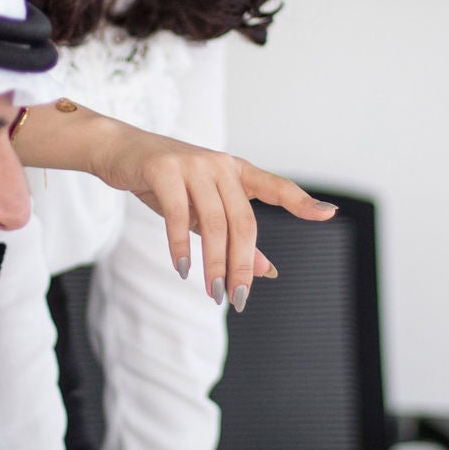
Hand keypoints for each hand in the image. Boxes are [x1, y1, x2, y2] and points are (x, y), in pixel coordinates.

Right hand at [79, 120, 335, 309]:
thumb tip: (267, 271)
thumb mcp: (202, 210)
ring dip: (214, 263)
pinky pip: (178, 215)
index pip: (277, 187)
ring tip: (212, 292)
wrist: (118, 151)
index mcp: (236, 171)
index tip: (329, 214)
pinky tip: (182, 269)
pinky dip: (181, 246)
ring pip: (214, 223)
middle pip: (243, 222)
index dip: (303, 202)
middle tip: (237, 299)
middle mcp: (220, 165)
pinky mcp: (164, 169)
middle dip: (242, 265)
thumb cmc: (165, 182)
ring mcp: (193, 165)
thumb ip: (234, 238)